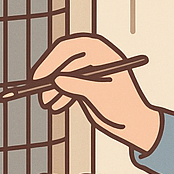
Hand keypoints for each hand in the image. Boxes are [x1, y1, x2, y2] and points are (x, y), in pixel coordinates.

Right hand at [31, 34, 162, 152]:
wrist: (135, 125)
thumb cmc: (124, 107)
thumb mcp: (100, 95)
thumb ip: (78, 85)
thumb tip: (56, 80)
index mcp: (102, 52)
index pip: (70, 48)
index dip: (52, 60)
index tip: (41, 75)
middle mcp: (94, 58)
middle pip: (63, 60)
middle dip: (50, 75)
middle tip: (37, 88)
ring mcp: (89, 71)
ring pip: (63, 74)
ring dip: (53, 88)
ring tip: (47, 104)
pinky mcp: (86, 85)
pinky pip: (67, 85)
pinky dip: (60, 96)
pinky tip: (56, 107)